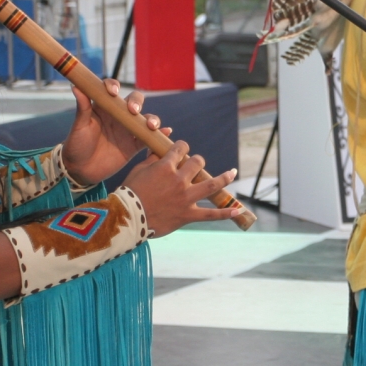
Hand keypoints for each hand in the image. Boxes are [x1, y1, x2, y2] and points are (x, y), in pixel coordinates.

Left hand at [61, 79, 169, 185]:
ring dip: (152, 119)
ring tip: (151, 126)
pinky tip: (166, 132)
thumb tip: (76, 86)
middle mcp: (118, 116)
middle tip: (134, 111)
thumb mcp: (79, 126)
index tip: (113, 93)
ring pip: (145, 118)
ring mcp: (128, 130)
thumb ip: (82, 108)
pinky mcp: (134, 146)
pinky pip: (149, 138)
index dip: (114, 87)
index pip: (111, 90)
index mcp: (104, 108)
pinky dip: (160, 134)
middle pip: (134, 102)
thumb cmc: (76, 145)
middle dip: (137, 103)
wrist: (80, 171)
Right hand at [122, 139, 244, 234]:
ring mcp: (186, 198)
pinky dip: (225, 213)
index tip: (182, 148)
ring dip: (224, 178)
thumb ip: (151, 159)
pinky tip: (238, 210)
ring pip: (211, 185)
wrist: (127, 218)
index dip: (182, 147)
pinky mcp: (188, 215)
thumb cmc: (130, 193)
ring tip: (233, 173)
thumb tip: (159, 149)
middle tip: (195, 165)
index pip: (180, 149)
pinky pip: (210, 214)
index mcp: (166, 167)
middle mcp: (179, 180)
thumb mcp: (138, 170)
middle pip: (197, 163)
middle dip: (197, 161)